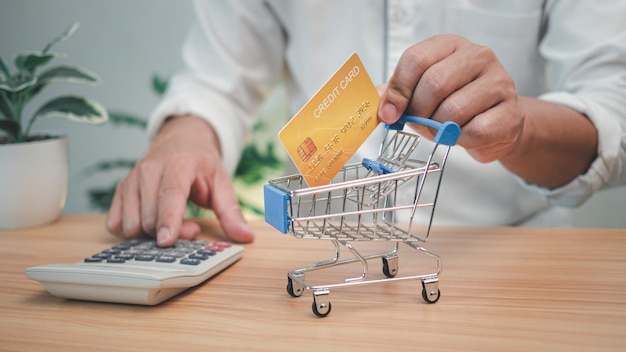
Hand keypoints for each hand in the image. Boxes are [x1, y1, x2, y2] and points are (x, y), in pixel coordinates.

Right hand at [105, 115, 254, 246]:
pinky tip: (150, 225)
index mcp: (178, 165)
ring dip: (150, 235)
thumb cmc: (201, 164)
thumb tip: (247, 237)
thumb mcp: (222, 182)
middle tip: (192, 227)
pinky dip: (131, 232)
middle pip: (150, 217)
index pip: (169, 195)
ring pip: (131, 223)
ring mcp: (131, 180)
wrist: (180, 141)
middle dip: (171, 232)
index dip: (168, 220)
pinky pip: (115, 224)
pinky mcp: (120, 191)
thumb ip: (231, 211)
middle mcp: (149, 170)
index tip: (167, 241)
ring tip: (172, 223)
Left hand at [378, 34, 524, 162]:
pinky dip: (460, 140)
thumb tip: (377, 100)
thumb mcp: (423, 93)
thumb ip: (399, 94)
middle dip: (419, 112)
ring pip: (453, 110)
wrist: (498, 123)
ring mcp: (498, 81)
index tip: (389, 113)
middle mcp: (477, 56)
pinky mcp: (510, 111)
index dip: (398, 90)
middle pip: (434, 83)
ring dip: (439, 129)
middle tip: (419, 123)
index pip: (416, 59)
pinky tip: (462, 135)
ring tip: (442, 129)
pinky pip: (473, 131)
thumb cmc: (456, 104)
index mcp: (450, 46)